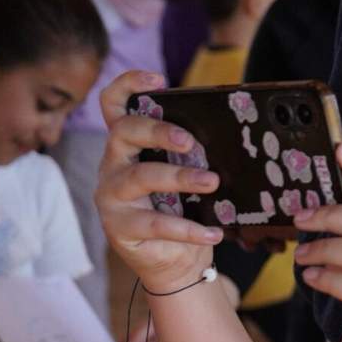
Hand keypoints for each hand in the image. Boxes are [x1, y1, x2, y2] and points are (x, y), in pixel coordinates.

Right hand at [94, 71, 224, 289]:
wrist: (175, 262)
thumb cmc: (182, 208)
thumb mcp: (185, 174)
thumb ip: (191, 152)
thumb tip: (229, 133)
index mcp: (127, 145)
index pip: (113, 104)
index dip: (128, 85)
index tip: (159, 79)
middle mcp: (112, 165)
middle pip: (123, 132)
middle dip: (158, 130)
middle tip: (190, 141)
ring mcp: (111, 196)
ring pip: (140, 177)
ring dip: (179, 178)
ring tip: (211, 182)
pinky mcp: (120, 228)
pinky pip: (156, 224)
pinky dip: (188, 228)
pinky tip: (214, 231)